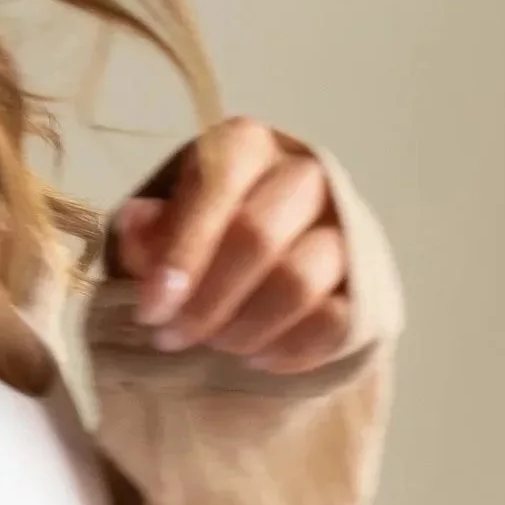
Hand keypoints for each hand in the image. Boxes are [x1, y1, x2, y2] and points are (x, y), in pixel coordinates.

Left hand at [107, 116, 353, 374]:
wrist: (267, 255)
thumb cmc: (204, 231)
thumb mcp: (164, 221)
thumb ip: (147, 228)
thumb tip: (137, 223)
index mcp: (246, 145)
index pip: (218, 187)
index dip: (182, 253)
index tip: (152, 309)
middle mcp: (303, 175)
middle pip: (258, 236)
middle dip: (207, 299)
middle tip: (174, 337)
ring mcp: (344, 226)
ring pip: (299, 280)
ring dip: (246, 327)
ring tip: (216, 345)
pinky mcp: (367, 280)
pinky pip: (336, 321)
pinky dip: (290, 350)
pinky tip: (257, 359)